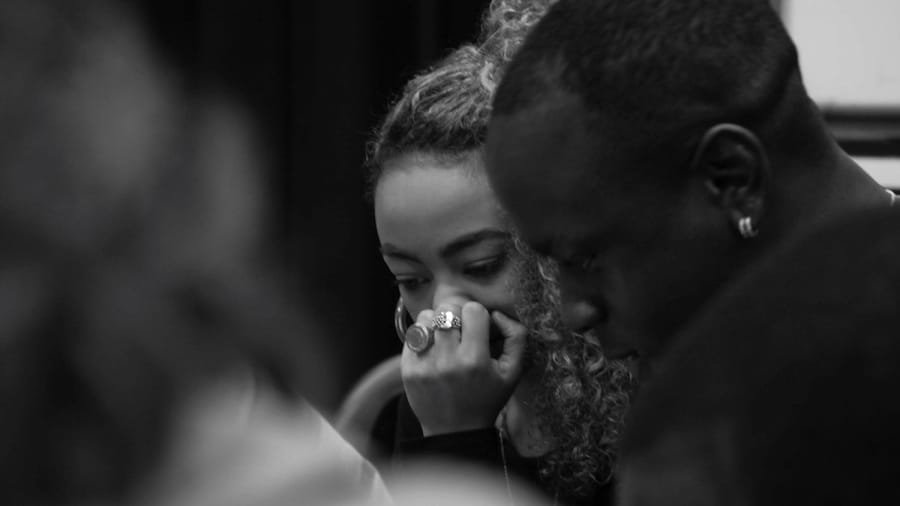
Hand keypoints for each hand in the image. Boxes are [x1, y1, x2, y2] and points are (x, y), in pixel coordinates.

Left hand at [401, 301, 526, 435]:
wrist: (455, 432)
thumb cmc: (486, 400)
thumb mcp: (513, 373)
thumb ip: (516, 337)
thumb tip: (497, 314)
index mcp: (475, 360)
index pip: (473, 310)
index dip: (478, 315)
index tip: (479, 328)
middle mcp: (447, 361)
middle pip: (447, 309)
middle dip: (457, 315)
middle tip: (461, 331)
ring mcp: (424, 364)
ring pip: (426, 317)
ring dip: (437, 323)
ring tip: (445, 339)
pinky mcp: (408, 369)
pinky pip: (412, 334)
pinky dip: (424, 336)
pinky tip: (433, 350)